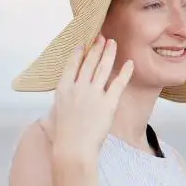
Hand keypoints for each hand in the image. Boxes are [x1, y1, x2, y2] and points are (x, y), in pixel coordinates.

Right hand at [52, 35, 133, 161]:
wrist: (73, 148)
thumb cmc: (63, 135)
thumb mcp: (55, 114)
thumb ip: (59, 103)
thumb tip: (59, 102)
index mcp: (63, 89)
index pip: (72, 65)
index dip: (79, 52)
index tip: (84, 43)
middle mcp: (78, 87)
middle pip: (89, 62)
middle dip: (96, 48)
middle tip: (102, 37)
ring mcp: (94, 94)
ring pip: (103, 68)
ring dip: (109, 53)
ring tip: (113, 43)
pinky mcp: (108, 103)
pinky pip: (118, 83)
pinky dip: (125, 72)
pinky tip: (130, 63)